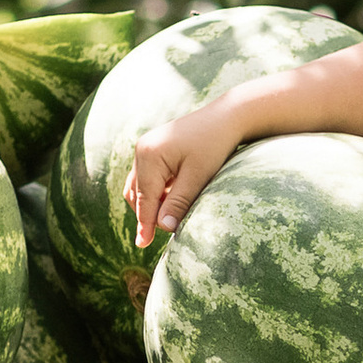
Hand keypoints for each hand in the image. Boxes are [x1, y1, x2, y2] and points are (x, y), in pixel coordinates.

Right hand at [127, 107, 242, 246]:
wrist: (226, 117)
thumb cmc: (214, 145)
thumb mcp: (198, 177)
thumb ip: (179, 202)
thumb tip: (163, 227)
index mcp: (149, 155)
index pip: (144, 199)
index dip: (144, 224)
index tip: (142, 245)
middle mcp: (142, 149)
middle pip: (136, 194)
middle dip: (149, 213)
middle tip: (169, 227)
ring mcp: (146, 147)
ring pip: (140, 186)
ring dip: (152, 202)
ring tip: (174, 213)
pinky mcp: (154, 148)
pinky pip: (149, 177)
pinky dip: (158, 191)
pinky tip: (177, 196)